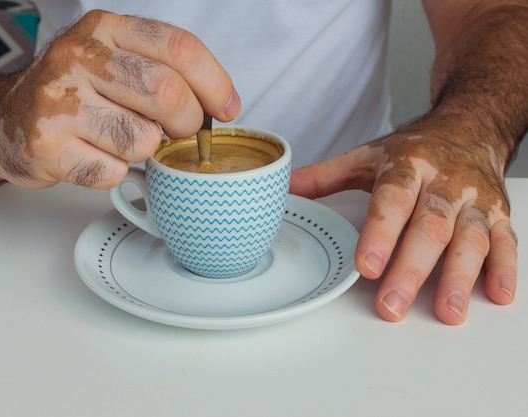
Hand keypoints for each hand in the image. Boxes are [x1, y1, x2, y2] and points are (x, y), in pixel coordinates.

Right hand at [0, 10, 239, 188]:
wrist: (4, 120)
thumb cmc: (72, 93)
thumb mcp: (112, 60)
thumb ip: (161, 70)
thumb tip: (219, 105)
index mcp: (104, 29)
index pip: (180, 49)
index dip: (215, 84)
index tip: (227, 109)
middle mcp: (79, 57)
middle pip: (167, 95)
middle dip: (186, 124)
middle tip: (176, 132)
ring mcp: (60, 101)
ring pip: (142, 140)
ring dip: (143, 151)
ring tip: (119, 141)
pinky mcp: (47, 145)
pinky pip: (111, 172)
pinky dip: (112, 172)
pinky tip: (93, 156)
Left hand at [290, 114, 516, 324]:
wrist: (469, 127)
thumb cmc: (414, 148)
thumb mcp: (367, 155)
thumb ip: (325, 176)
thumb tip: (281, 189)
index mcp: (407, 166)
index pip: (392, 200)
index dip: (380, 233)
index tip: (366, 265)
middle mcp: (444, 183)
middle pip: (429, 227)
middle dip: (411, 269)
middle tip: (392, 303)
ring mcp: (474, 200)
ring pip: (469, 239)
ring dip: (459, 277)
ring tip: (447, 311)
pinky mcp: (499, 214)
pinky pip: (505, 241)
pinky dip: (504, 268)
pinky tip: (497, 294)